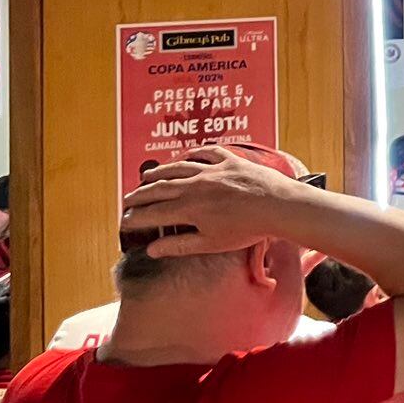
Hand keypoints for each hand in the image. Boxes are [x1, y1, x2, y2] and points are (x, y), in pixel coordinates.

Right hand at [119, 147, 309, 255]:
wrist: (278, 205)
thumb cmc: (247, 229)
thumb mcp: (211, 243)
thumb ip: (179, 245)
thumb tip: (151, 250)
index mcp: (189, 208)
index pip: (153, 213)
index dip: (136, 217)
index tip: (124, 221)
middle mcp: (196, 185)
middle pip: (160, 188)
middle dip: (141, 195)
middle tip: (127, 199)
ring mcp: (213, 170)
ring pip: (179, 167)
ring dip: (161, 172)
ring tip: (148, 176)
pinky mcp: (231, 160)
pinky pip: (208, 152)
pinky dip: (194, 153)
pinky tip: (187, 155)